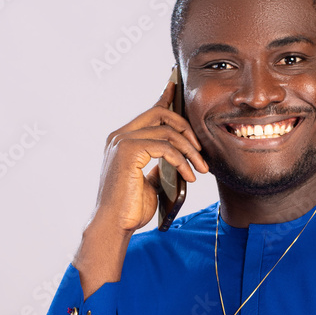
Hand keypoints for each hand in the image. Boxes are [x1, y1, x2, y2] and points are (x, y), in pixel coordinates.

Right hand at [91, 77, 208, 235]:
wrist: (114, 225)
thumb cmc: (129, 209)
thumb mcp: (148, 182)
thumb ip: (158, 166)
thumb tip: (174, 158)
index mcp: (122, 140)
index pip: (148, 112)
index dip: (165, 98)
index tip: (178, 90)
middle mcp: (119, 136)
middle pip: (160, 113)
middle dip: (186, 127)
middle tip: (200, 150)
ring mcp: (122, 141)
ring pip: (167, 130)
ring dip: (190, 149)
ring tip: (201, 168)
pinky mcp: (129, 151)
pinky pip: (166, 147)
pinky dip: (182, 160)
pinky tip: (190, 176)